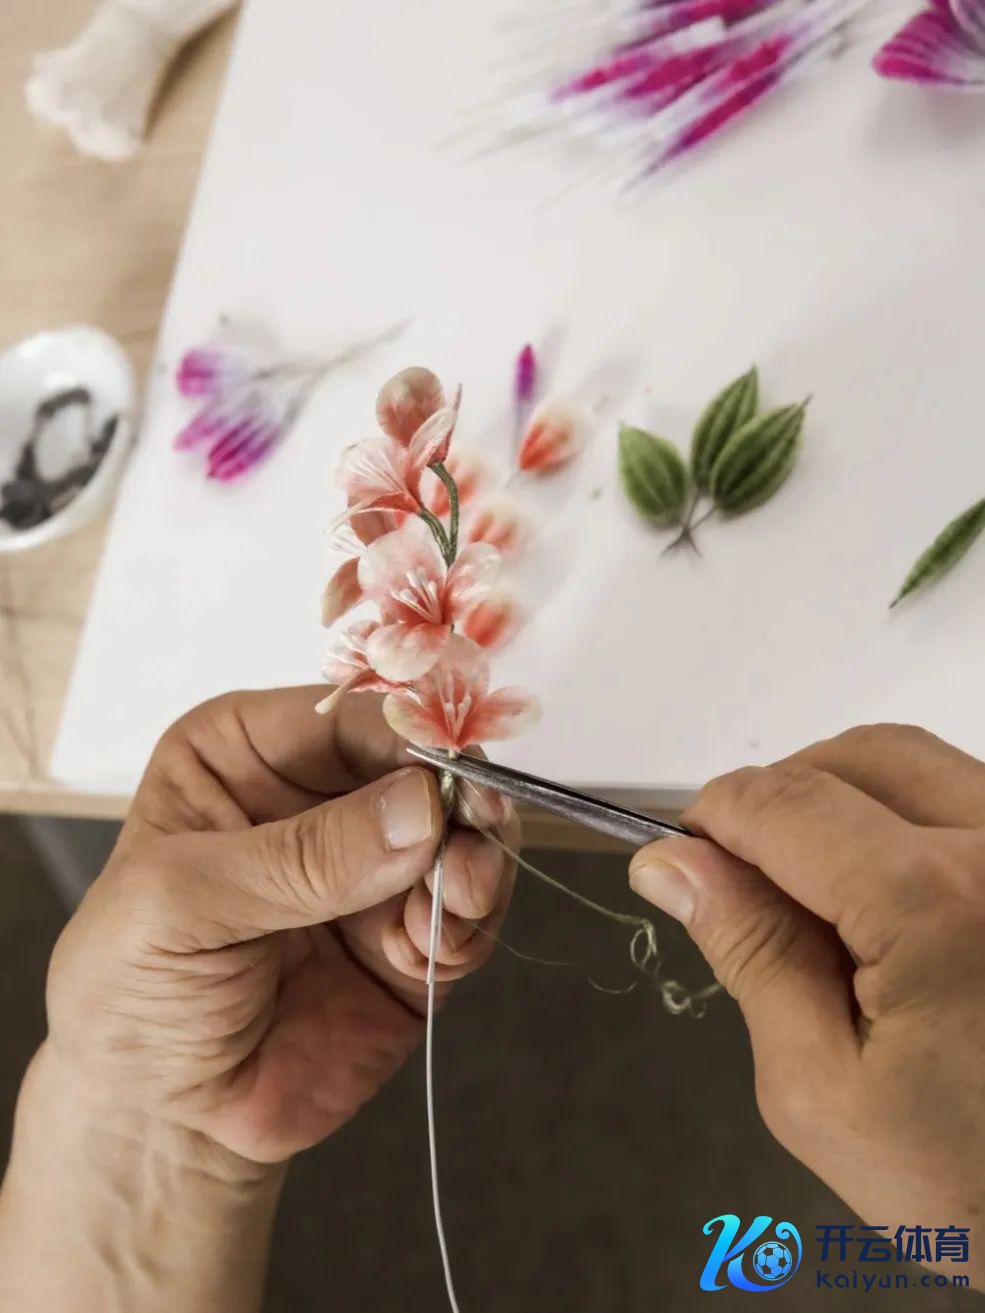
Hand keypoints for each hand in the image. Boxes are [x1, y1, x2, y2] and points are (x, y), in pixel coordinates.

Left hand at [43, 685, 515, 1165]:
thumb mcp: (182, 904)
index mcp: (249, 754)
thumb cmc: (131, 990)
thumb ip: (301, 858)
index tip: (450, 767)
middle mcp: (320, 799)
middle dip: (454, 797)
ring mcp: (373, 872)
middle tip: (477, 827)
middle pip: (420, 768)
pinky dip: (471, 922)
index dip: (407, 732)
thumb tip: (417, 808)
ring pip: (459, 835)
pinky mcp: (412, 941)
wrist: (160, 1123)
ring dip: (474, 860)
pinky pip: (468, 912)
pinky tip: (439, 947)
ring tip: (457, 896)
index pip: (347, 716)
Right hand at [629, 725, 984, 1287]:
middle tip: (749, 887)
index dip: (712, 820)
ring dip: (841, 802)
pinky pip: (960, 798)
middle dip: (777, 803)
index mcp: (937, 905)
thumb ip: (748, 952)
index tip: (682, 862)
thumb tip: (671, 864)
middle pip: (851, 759)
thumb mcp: (819, 1086)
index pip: (785, 803)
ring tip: (822, 901)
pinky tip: (886, 905)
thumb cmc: (966, 1180)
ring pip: (911, 764)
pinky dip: (902, 822)